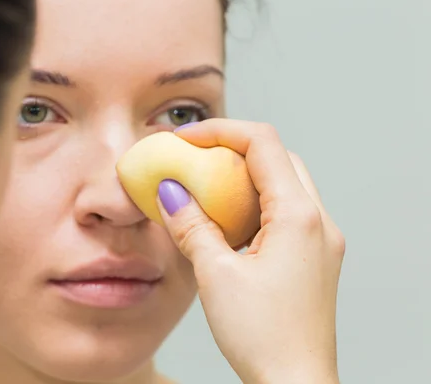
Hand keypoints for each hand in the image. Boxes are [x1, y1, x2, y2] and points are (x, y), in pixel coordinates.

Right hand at [156, 119, 344, 383]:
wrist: (296, 383)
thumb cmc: (265, 337)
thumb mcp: (216, 275)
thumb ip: (191, 227)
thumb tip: (170, 193)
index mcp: (298, 217)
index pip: (263, 144)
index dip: (220, 132)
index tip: (185, 139)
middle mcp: (317, 222)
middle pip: (277, 158)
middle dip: (233, 150)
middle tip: (195, 160)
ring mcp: (319, 240)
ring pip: (284, 183)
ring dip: (245, 177)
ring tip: (207, 189)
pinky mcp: (313, 257)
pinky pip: (286, 211)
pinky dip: (256, 204)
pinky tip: (228, 223)